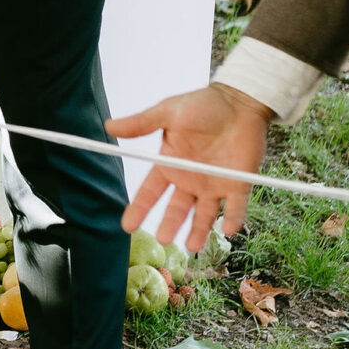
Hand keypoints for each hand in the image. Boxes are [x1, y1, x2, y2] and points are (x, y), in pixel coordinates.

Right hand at [106, 82, 272, 252]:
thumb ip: (141, 123)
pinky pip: (236, 206)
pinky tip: (228, 229)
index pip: (150, 191)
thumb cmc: (203, 105)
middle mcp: (191, 180)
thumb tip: (109, 127)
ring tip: (192, 246)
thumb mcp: (169, 112)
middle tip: (163, 239)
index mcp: (171, 164)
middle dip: (170, 224)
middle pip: (177, 208)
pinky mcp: (239, 184)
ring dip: (199, 230)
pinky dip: (233, 218)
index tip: (128, 226)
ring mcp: (215, 184)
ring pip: (204, 214)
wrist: (240, 101)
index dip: (139, 208)